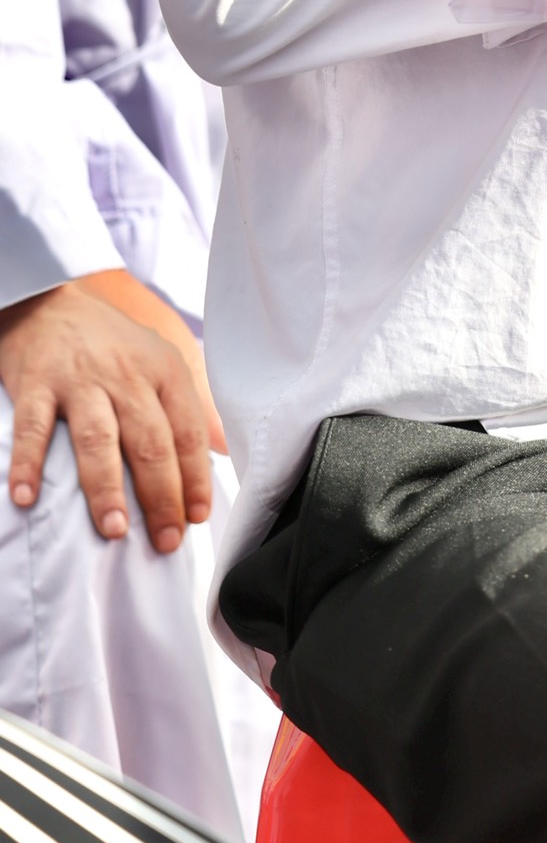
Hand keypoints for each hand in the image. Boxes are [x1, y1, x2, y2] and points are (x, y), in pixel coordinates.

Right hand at [1, 270, 218, 551]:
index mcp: (163, 371)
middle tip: (165, 540)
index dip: (195, 477)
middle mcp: (126, 375)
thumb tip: (224, 449)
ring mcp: (80, 380)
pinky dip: (28, 463)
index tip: (196, 518)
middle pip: (150, 441)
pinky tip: (27, 497)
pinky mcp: (37, 383)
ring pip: (98, 439)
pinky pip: (33, 428)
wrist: (51, 302)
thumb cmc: (110, 343)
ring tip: (114, 529)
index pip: (187, 431)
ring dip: (106, 487)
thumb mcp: (159, 363)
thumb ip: (190, 407)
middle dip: (161, 494)